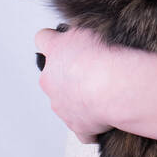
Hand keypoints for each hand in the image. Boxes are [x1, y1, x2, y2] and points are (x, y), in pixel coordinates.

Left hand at [34, 24, 114, 143]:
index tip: (60, 40)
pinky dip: (91, 124)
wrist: (114, 85)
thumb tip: (79, 31)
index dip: (52, 39)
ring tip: (103, 92)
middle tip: (90, 69)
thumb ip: (79, 32)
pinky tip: (104, 119)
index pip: (42, 39)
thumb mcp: (90, 28)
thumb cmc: (105, 56)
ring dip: (78, 97)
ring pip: (64, 101)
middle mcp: (51, 80)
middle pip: (51, 75)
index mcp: (54, 52)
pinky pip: (83, 129)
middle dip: (66, 73)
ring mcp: (62, 106)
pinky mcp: (78, 126)